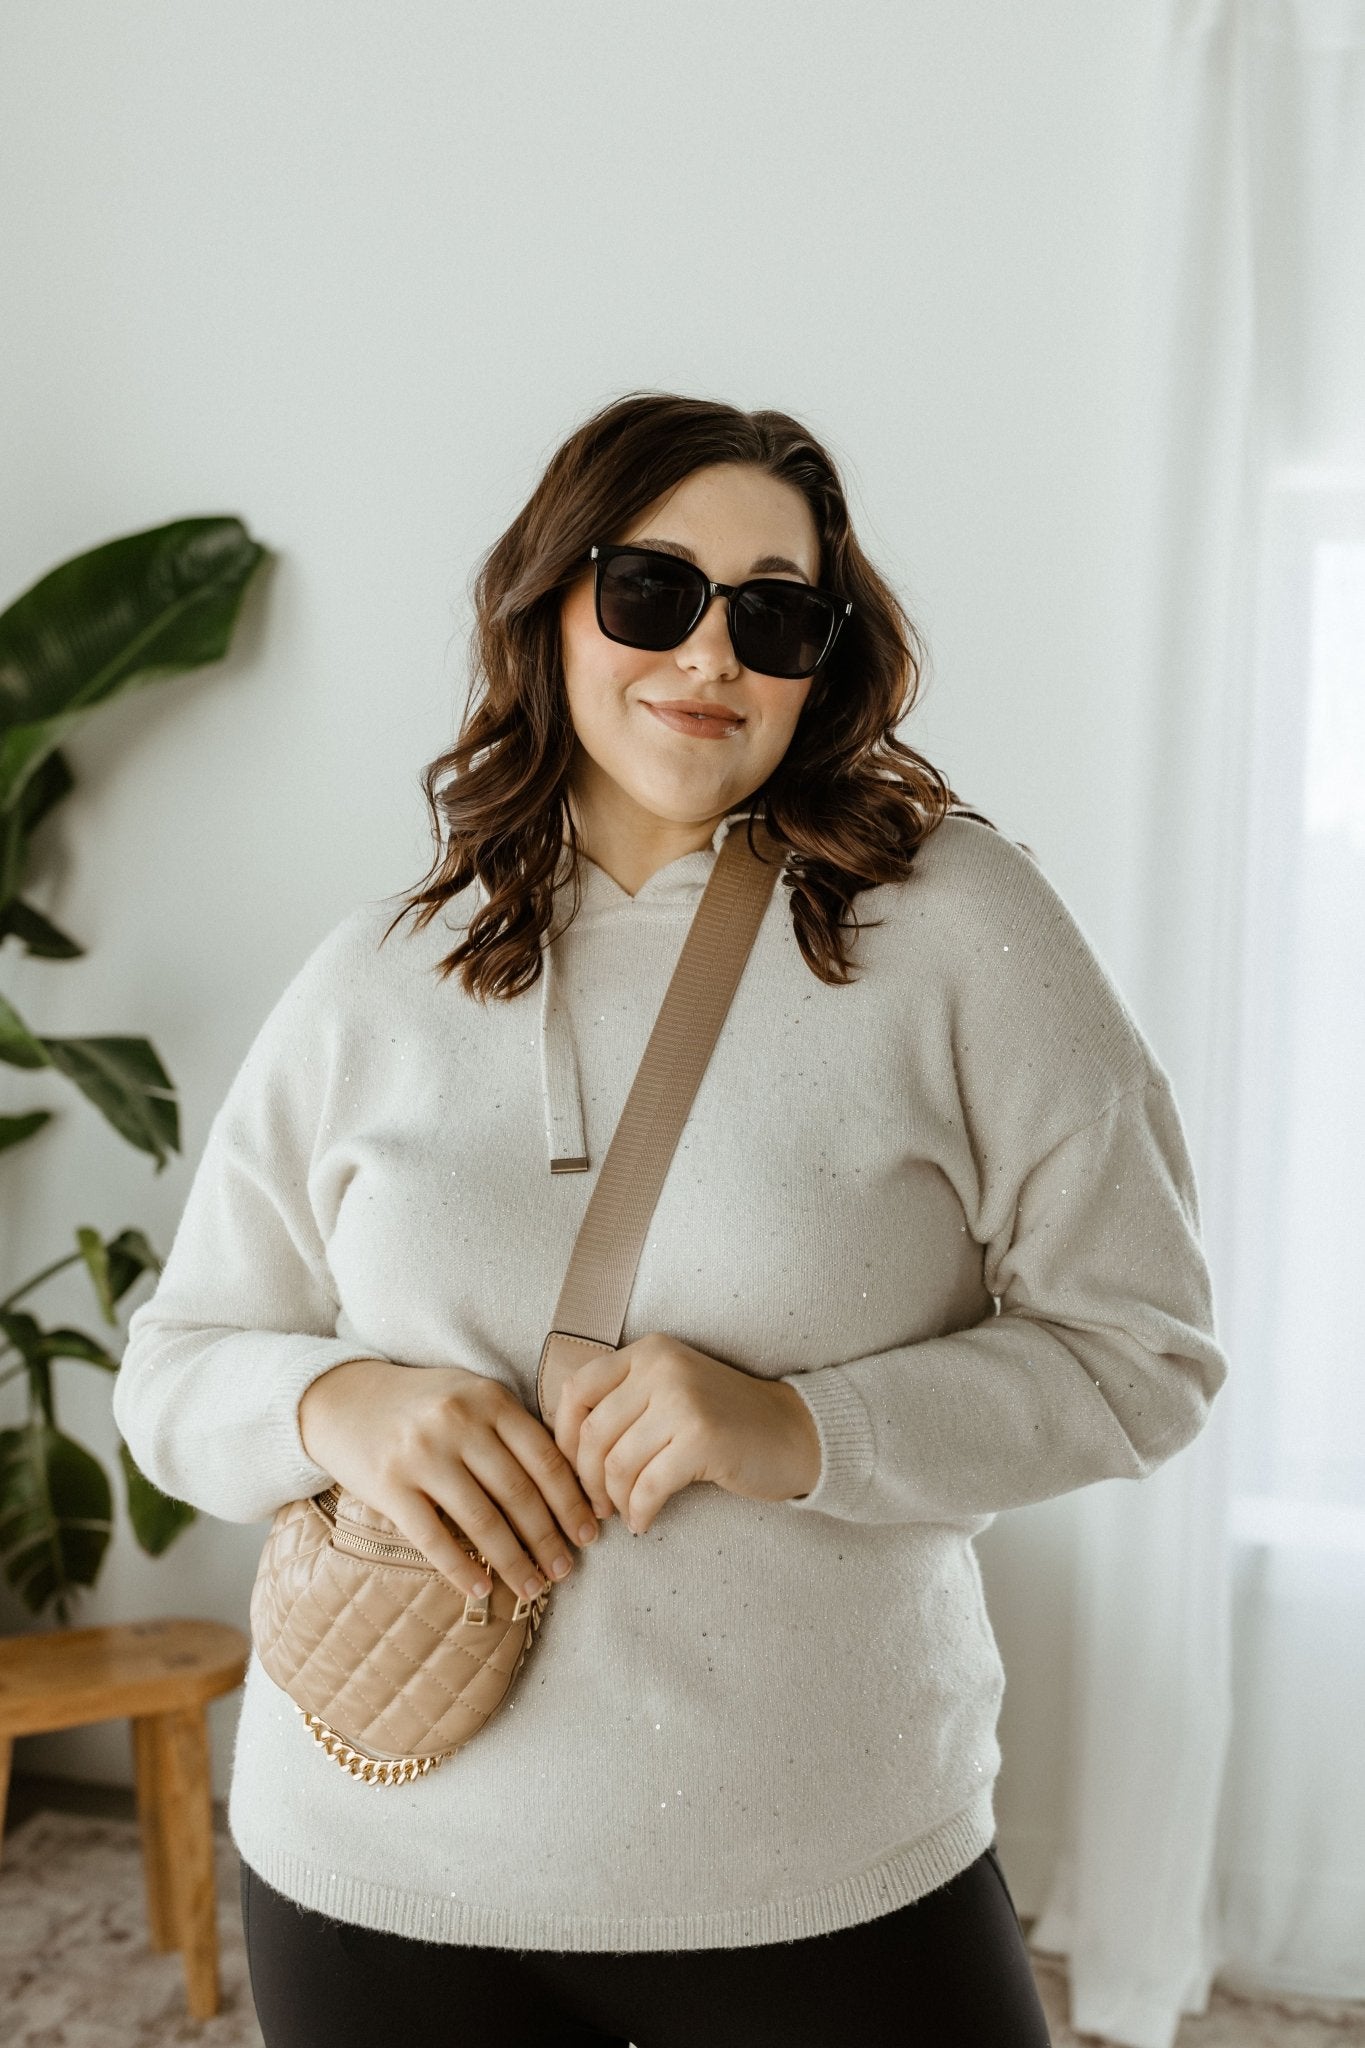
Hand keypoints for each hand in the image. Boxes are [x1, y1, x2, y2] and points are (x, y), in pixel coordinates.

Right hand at [298, 1357, 603, 1602]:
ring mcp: (422, 1453)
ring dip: (513, 1562)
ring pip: (482, 1520)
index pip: (544, 1457)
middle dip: (548, 1539)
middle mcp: (458, 1421)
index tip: (589, 1534)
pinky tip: (481, 1590)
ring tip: (533, 1587)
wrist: (343, 1398)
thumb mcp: (471, 1396)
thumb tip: (567, 1486)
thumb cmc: (423, 1404)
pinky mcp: (388, 1485)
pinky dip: (462, 1569)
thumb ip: (512, 1429)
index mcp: (489, 1398)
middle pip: (518, 1493)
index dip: (571, 1501)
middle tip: (566, 1571)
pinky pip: (434, 1538)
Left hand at [552, 1333, 821, 1534]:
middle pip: (593, 1433)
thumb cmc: (723, 1419)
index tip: (573, 1468)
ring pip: (617, 1464)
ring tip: (624, 1513)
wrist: (793, 1432)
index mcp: (648, 1352)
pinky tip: (644, 1522)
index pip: (577, 1389)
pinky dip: (639, 1512)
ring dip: (614, 1500)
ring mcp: (682, 1401)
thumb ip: (624, 1402)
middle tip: (596, 1505)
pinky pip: (648, 1487)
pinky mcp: (702, 1439)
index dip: (564, 1436)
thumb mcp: (669, 1390)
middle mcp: (661, 1368)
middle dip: (586, 1479)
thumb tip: (563, 1448)